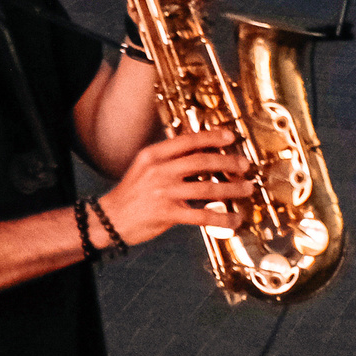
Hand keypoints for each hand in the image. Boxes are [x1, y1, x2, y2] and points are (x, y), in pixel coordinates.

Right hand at [100, 129, 256, 245]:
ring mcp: (164, 192)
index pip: (187, 141)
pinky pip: (201, 215)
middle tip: (244, 165)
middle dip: (228, 161)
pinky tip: (233, 219)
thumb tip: (200, 154)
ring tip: (246, 189)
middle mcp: (159, 170)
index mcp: (153, 155)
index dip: (211, 137)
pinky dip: (222, 218)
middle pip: (202, 161)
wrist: (109, 219)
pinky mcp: (167, 214)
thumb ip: (168, 160)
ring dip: (231, 188)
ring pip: (207, 187)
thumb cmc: (130, 194)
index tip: (229, 136)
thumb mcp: (144, 167)